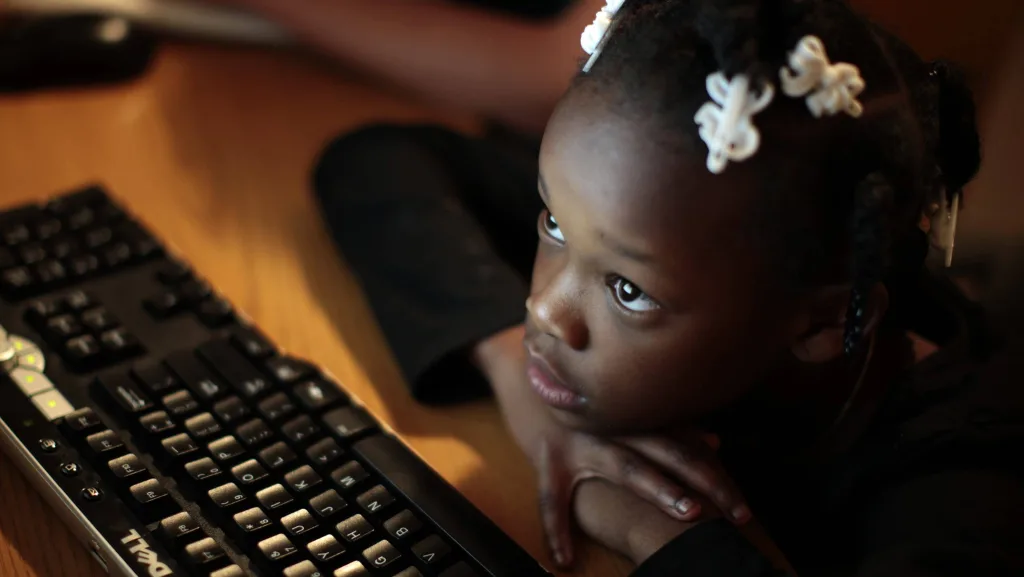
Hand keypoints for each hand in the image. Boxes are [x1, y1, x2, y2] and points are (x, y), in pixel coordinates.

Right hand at [472, 326, 749, 568]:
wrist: (536, 379)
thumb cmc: (592, 398)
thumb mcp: (630, 406)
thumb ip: (671, 424)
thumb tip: (716, 441)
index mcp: (640, 416)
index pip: (687, 447)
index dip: (714, 474)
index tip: (740, 506)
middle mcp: (619, 426)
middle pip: (670, 453)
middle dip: (701, 480)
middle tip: (734, 506)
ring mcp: (586, 442)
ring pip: (626, 467)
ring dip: (659, 488)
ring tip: (686, 513)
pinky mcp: (551, 459)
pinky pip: (551, 497)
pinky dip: (556, 528)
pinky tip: (564, 559)